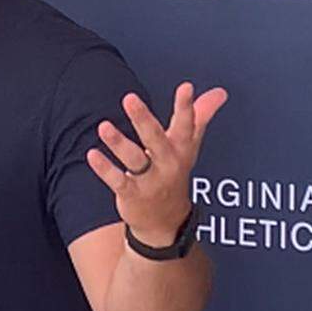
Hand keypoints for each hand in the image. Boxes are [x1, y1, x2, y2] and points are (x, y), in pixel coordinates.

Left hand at [86, 83, 226, 244]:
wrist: (166, 223)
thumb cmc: (174, 174)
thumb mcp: (189, 147)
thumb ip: (200, 117)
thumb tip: (220, 93)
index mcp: (181, 149)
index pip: (187, 125)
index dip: (186, 107)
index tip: (186, 87)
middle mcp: (167, 164)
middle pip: (155, 139)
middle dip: (143, 119)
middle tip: (129, 98)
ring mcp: (150, 181)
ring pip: (134, 159)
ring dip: (118, 143)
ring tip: (104, 126)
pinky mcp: (132, 194)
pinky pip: (117, 180)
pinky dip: (104, 168)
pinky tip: (92, 154)